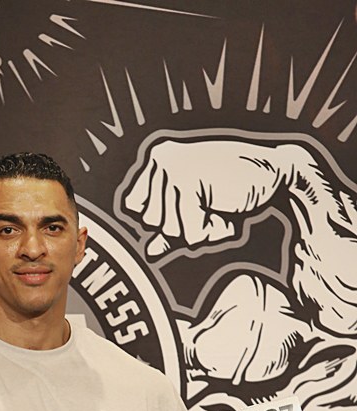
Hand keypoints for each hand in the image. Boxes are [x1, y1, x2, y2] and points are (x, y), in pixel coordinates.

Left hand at [122, 139, 287, 256]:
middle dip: (183, 224)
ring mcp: (173, 170)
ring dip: (200, 228)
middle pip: (151, 222)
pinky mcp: (188, 184)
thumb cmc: (236, 185)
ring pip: (170, 231)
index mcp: (157, 157)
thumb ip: (172, 228)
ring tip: (219, 204)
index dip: (163, 216)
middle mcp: (160, 159)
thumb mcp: (198, 206)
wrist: (277, 172)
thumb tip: (149, 252)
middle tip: (210, 202)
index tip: (192, 200)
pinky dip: (213, 230)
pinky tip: (227, 207)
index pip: (136, 207)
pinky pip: (190, 234)